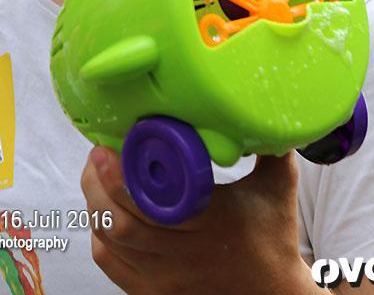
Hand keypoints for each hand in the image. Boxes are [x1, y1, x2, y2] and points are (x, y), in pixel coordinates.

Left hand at [81, 147, 318, 294]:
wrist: (272, 294)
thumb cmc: (274, 234)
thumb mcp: (279, 183)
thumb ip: (269, 141)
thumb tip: (259, 98)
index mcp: (212, 219)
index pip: (156, 197)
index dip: (125, 170)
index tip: (114, 141)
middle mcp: (184, 253)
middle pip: (121, 219)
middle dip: (99, 180)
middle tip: (97, 151)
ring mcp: (165, 277)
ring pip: (110, 239)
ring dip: (94, 202)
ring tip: (94, 171)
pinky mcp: (153, 292)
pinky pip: (109, 262)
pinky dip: (98, 233)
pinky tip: (101, 208)